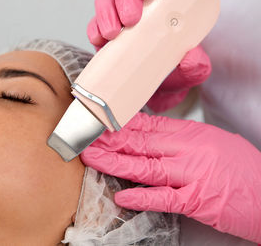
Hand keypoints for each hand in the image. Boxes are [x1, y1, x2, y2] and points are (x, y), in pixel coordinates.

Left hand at [81, 113, 260, 242]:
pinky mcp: (197, 200)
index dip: (119, 125)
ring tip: (91, 159)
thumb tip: (146, 135)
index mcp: (189, 134)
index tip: (98, 123)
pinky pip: (164, 198)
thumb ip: (177, 138)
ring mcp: (191, 174)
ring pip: (145, 167)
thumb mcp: (209, 142)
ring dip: (115, 163)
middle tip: (84, 138)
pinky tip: (122, 197)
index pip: (147, 125)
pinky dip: (142, 198)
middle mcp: (187, 150)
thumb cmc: (239, 168)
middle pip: (140, 143)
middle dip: (109, 141)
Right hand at [87, 0, 211, 111]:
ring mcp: (119, 15)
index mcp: (166, 1)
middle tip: (131, 18)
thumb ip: (196, 65)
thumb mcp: (189, 71)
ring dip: (107, 11)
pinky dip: (94, 29)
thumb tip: (191, 59)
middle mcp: (141, 2)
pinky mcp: (102, 31)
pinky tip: (99, 40)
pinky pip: (94, 23)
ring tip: (113, 33)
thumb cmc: (171, 73)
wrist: (150, 90)